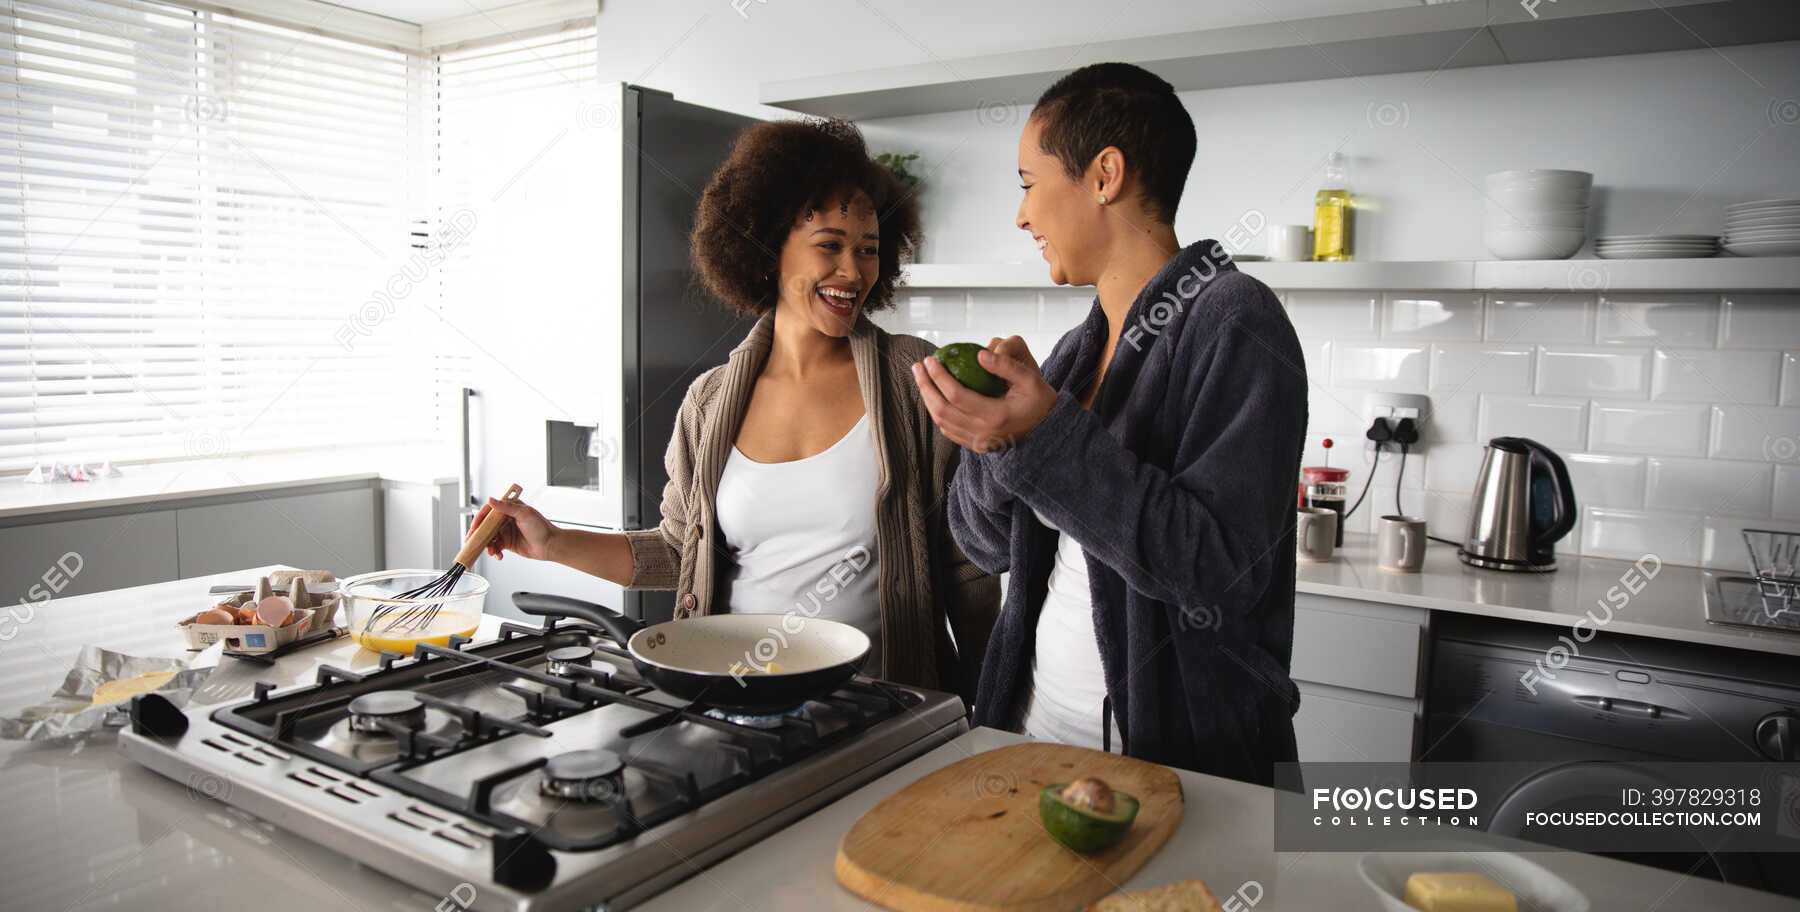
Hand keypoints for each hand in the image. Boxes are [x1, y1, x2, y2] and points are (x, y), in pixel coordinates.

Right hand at [469, 496, 557, 561]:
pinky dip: (494, 551)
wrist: (550, 545)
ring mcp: (506, 531)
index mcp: (509, 509)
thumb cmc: (542, 528)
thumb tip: (491, 500)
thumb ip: (506, 507)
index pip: (489, 511)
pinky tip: (498, 555)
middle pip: (486, 526)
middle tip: (473, 541)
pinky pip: (495, 546)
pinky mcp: (507, 543)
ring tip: (492, 551)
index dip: (480, 519)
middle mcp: (505, 519)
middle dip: (479, 534)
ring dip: (487, 545)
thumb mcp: (524, 514)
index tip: (475, 527)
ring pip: (489, 538)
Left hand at [912, 335, 1057, 453]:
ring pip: (942, 422)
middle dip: (926, 386)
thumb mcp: (1030, 379)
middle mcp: (983, 432)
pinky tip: (934, 396)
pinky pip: (949, 431)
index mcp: (996, 415)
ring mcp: (979, 442)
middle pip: (942, 409)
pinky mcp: (977, 446)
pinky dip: (937, 413)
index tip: (930, 360)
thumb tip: (980, 353)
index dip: (939, 377)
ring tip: (922, 378)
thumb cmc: (1041, 401)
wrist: (1048, 432)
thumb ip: (1006, 366)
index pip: (956, 395)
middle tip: (918, 366)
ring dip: (928, 399)